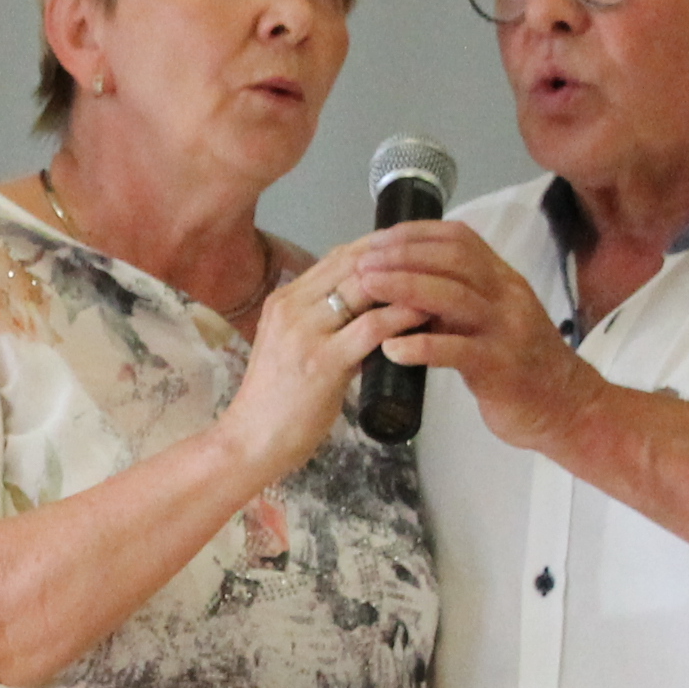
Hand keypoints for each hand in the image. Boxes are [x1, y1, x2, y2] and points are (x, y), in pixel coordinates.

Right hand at [215, 240, 429, 486]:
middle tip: (435, 259)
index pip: (336, 257)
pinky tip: (426, 315)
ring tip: (438, 283)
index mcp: (283, 300)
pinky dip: (402, 317)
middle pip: (352, 263)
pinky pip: (372, 327)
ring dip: (405, 282)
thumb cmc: (276, 403)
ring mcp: (305, 332)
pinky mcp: (323, 361)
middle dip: (397, 256)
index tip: (411, 246)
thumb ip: (325, 328)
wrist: (250, 441)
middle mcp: (291, 307)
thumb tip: (371, 315)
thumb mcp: (293, 349)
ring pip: (364, 288)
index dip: (377, 246)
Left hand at [347, 221, 609, 454]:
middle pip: (453, 260)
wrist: (566, 407)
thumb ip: (459, 299)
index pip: (460, 239)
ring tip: (366, 290)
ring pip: (454, 297)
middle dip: (402, 256)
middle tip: (362, 263)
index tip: (377, 239)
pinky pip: (458, 351)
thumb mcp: (492, 319)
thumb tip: (405, 283)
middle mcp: (507, 296)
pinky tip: (391, 349)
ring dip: (404, 288)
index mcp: (503, 280)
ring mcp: (506, 330)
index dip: (415, 234)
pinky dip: (421, 347)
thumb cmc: (520, 365)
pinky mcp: (501, 368)